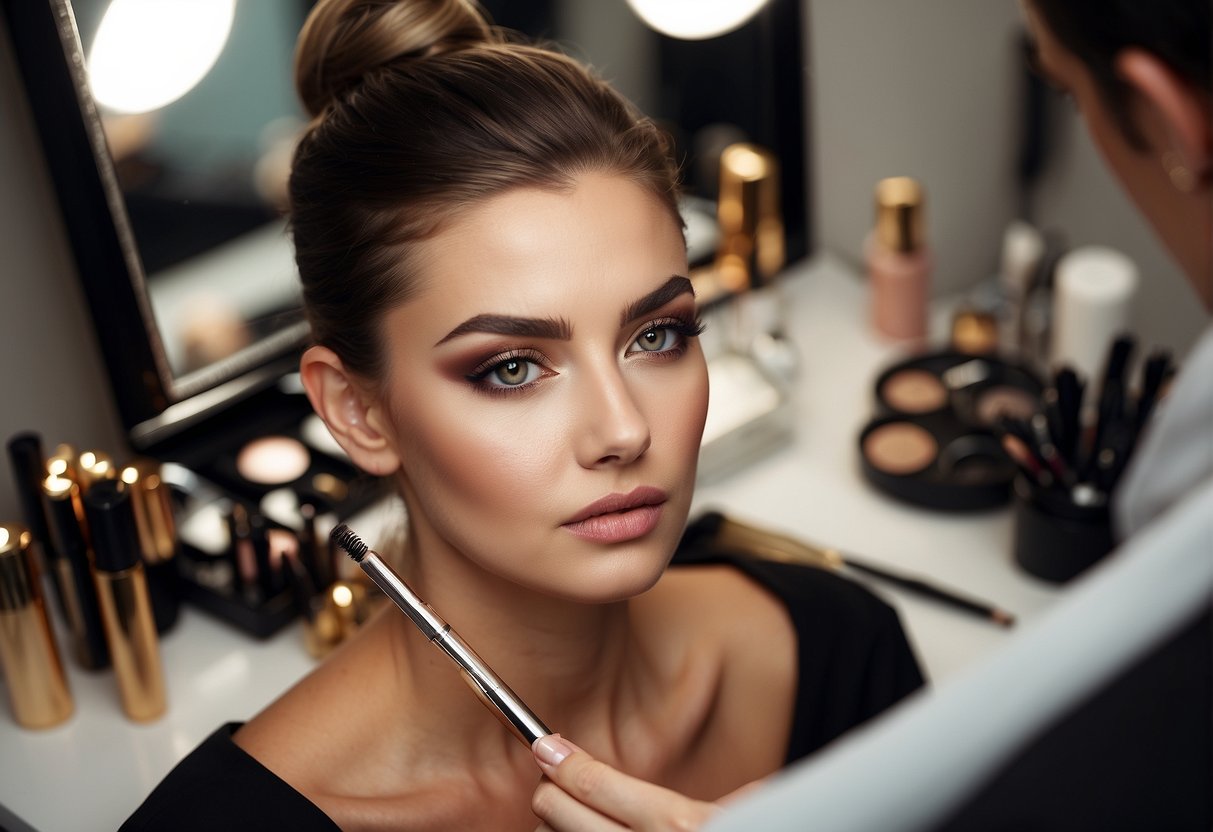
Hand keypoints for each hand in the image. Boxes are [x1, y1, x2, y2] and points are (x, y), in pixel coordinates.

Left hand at [530, 733, 719, 831]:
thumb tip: (704, 775)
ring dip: (555, 831)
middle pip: (564, 814)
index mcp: (682, 826)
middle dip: (553, 793)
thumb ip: (732, 798)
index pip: (597, 785)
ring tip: (563, 819)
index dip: (565, 762)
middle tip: (553, 783)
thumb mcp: (747, 816)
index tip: (548, 748)